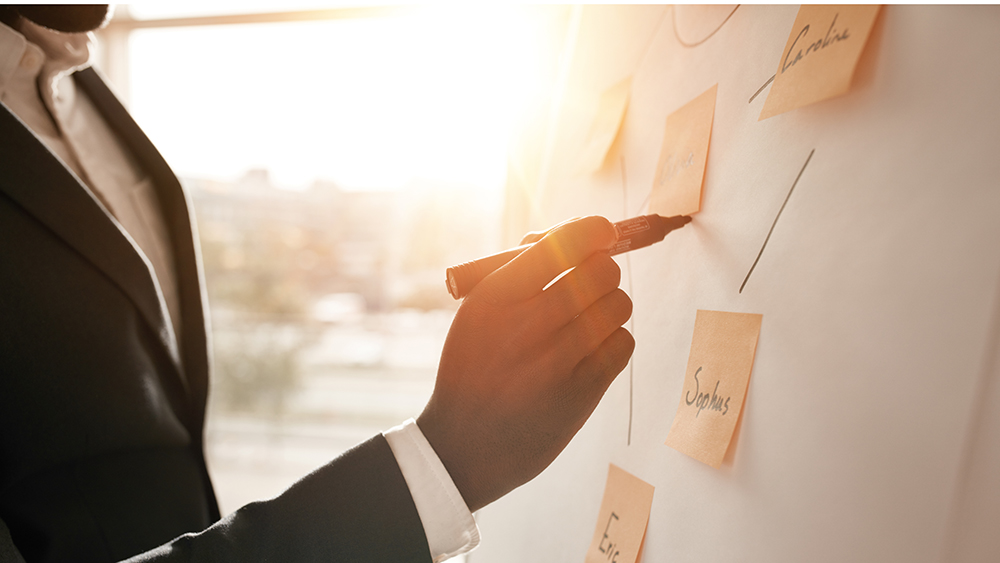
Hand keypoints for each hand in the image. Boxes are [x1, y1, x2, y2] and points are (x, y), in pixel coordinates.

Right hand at [417, 216, 634, 511]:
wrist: (464, 444)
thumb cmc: (475, 366)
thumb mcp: (477, 311)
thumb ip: (521, 272)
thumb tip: (581, 236)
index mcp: (496, 296)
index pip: (564, 243)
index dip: (594, 231)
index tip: (603, 232)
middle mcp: (528, 323)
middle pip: (601, 270)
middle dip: (602, 270)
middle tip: (591, 283)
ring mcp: (558, 360)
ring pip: (619, 304)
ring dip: (610, 305)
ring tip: (588, 320)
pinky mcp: (582, 392)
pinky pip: (623, 342)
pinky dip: (614, 340)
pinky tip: (591, 349)